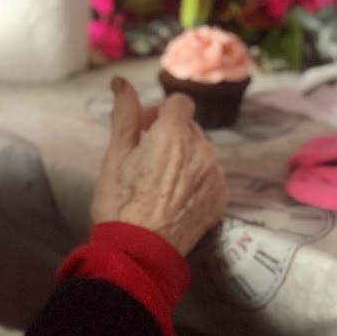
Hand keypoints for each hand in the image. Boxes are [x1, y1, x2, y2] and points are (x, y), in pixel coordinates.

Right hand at [91, 76, 228, 254]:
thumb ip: (124, 116)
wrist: (140, 252)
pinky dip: (195, 179)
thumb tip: (122, 83)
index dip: (159, 113)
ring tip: (159, 184)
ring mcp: (215, 174)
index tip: (143, 132)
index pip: (179, 103)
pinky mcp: (221, 196)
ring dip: (183, 158)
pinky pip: (210, 175)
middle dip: (170, 136)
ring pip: (200, 151)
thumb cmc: (120, 204)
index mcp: (173, 134)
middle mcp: (201, 150)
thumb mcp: (115, 157)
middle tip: (145, 161)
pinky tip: (174, 198)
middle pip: (189, 128)